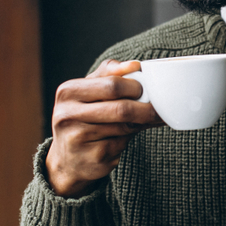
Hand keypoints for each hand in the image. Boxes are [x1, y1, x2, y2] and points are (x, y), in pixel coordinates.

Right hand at [46, 59, 162, 197]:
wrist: (68, 160)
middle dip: (146, 108)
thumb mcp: (88, 91)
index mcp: (68, 92)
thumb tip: (135, 65)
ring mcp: (78, 140)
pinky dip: (129, 140)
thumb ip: (109, 73)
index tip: (148, 90)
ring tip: (148, 121)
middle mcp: (67, 116)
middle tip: (158, 109)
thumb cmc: (84, 117)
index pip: (112, 85)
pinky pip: (122, 144)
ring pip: (125, 127)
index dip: (135, 87)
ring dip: (142, 124)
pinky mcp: (92, 158)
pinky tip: (125, 138)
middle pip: (121, 109)